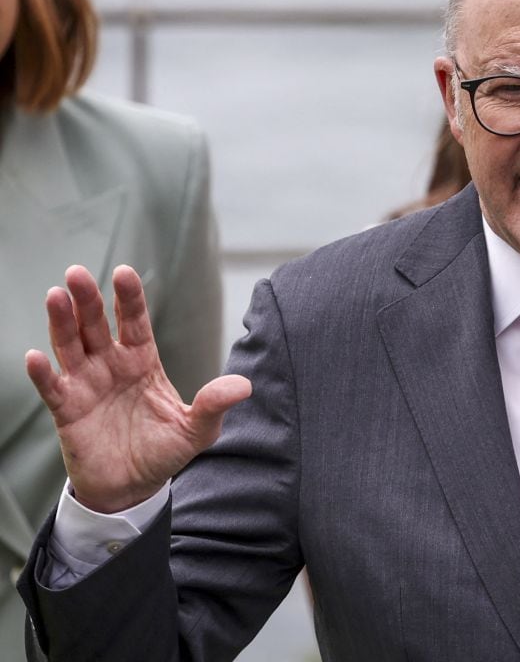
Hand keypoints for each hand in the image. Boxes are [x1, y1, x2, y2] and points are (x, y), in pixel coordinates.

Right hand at [24, 265, 249, 512]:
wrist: (133, 488)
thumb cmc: (164, 452)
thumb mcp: (196, 430)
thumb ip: (214, 405)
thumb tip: (244, 386)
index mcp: (142, 361)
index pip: (134, 322)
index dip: (128, 298)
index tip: (123, 273)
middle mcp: (111, 366)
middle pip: (95, 325)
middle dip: (87, 300)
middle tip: (76, 273)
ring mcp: (86, 385)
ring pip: (70, 346)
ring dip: (61, 322)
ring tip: (55, 296)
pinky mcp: (67, 410)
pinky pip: (52, 387)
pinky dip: (43, 373)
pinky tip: (35, 357)